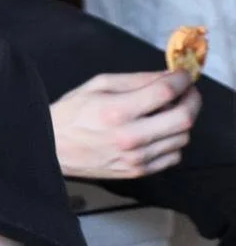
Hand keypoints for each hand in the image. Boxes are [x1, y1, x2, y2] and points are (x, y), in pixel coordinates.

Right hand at [50, 71, 198, 178]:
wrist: (53, 148)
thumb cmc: (72, 113)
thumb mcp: (97, 85)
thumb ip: (135, 80)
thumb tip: (168, 76)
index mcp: (116, 111)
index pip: (164, 92)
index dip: (181, 79)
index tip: (184, 74)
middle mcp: (131, 137)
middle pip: (183, 118)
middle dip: (192, 100)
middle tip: (187, 91)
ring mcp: (138, 158)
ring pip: (182, 137)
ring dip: (181, 120)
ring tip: (167, 111)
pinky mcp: (140, 172)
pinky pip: (174, 156)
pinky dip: (173, 140)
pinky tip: (159, 131)